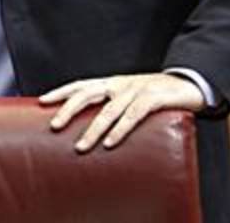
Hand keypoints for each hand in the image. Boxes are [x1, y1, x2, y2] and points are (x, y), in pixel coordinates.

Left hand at [39, 73, 204, 152]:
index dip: (61, 92)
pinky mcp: (153, 99)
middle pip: (88, 94)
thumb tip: (90, 129)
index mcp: (111, 83)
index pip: (80, 85)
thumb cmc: (154, 94)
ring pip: (109, 110)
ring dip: (93, 129)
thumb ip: (112, 107)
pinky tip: (110, 143)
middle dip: (69, 109)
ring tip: (80, 147)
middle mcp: (119, 84)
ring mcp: (136, 90)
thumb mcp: (129, 97)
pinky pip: (133, 115)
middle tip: (54, 126)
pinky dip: (120, 130)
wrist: (188, 84)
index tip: (41, 101)